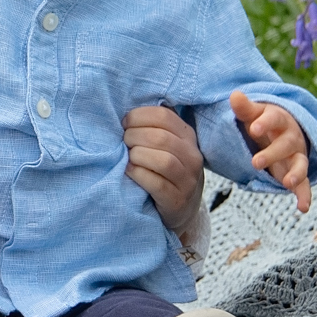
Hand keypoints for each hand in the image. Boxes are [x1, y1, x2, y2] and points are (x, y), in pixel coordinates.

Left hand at [123, 105, 204, 235]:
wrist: (181, 210)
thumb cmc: (165, 171)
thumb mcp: (167, 145)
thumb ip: (154, 125)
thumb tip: (128, 106)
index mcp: (188, 136)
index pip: (164, 115)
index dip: (138, 116)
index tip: (124, 123)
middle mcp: (192, 156)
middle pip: (161, 137)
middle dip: (134, 136)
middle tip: (124, 142)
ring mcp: (187, 180)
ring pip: (163, 160)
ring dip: (137, 155)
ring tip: (128, 158)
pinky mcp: (177, 201)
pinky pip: (158, 184)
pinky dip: (139, 175)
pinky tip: (130, 172)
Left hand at [229, 91, 312, 212]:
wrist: (284, 130)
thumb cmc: (263, 121)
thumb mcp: (253, 113)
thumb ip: (244, 107)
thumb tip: (234, 95)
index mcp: (279, 120)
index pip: (274, 118)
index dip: (264, 122)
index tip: (253, 128)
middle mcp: (291, 138)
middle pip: (285, 144)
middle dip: (272, 153)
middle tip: (255, 162)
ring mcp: (297, 155)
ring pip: (300, 164)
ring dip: (295, 173)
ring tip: (287, 183)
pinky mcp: (298, 172)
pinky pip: (304, 185)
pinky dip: (305, 196)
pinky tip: (303, 208)